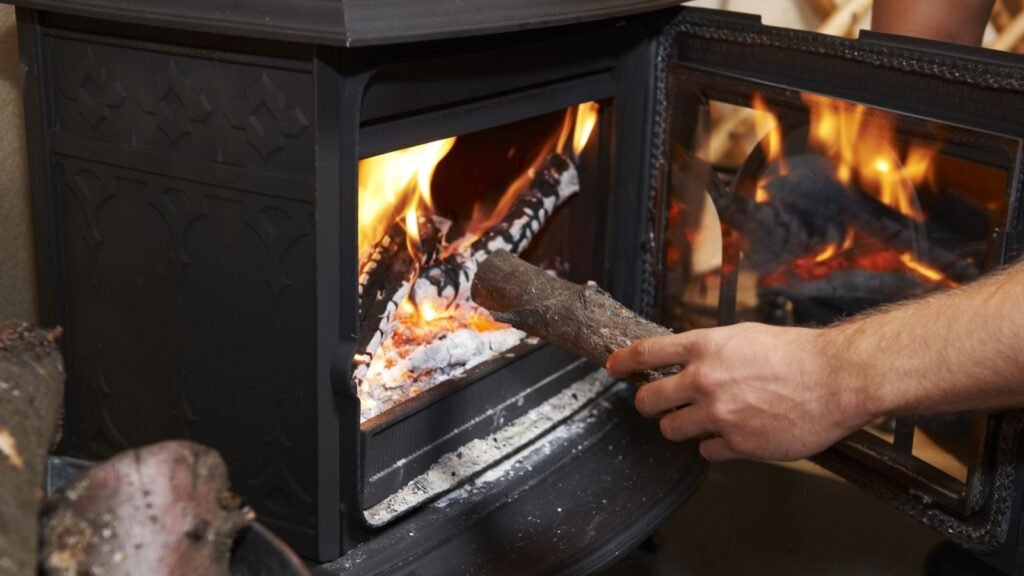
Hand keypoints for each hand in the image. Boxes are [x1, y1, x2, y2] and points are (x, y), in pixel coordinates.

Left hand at [606, 323, 875, 461]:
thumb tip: (687, 361)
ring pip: (673, 430)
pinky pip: (707, 451)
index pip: (646, 353)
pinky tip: (733, 435)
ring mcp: (719, 414)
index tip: (612, 366)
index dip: (622, 361)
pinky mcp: (738, 443)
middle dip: (648, 404)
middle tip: (654, 406)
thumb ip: (712, 350)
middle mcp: (705, 380)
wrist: (836, 379)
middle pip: (650, 400)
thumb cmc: (798, 353)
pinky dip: (715, 445)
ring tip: (700, 421)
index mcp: (705, 347)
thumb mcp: (745, 336)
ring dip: (681, 427)